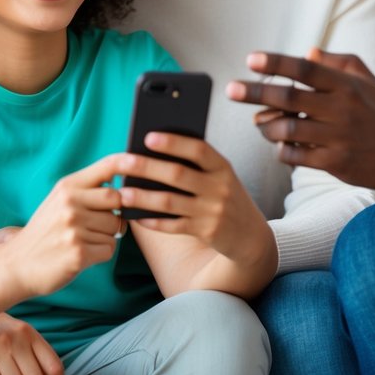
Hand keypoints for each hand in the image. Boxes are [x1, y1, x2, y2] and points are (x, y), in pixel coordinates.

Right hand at [2, 155, 125, 297]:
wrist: (17, 265)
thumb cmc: (46, 232)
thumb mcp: (60, 201)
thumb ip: (87, 190)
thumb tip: (126, 183)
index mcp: (67, 187)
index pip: (106, 166)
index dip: (129, 162)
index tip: (143, 161)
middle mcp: (70, 203)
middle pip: (118, 200)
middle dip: (115, 214)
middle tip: (97, 225)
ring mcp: (74, 228)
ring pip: (115, 228)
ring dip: (106, 237)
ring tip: (82, 241)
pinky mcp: (79, 253)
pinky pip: (109, 249)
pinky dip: (101, 254)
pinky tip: (82, 254)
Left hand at [117, 136, 271, 267]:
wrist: (252, 237)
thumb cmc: (227, 198)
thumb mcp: (221, 178)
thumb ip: (197, 165)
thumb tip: (155, 153)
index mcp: (223, 167)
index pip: (198, 149)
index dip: (173, 143)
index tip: (148, 137)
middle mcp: (220, 187)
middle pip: (178, 174)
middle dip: (147, 167)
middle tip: (123, 162)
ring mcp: (213, 211)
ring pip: (171, 202)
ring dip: (143, 197)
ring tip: (122, 193)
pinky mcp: (207, 232)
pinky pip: (173, 226)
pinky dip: (154, 222)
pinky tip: (137, 218)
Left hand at [226, 47, 374, 189]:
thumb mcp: (365, 78)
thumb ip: (335, 62)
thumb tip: (307, 51)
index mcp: (344, 84)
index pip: (304, 68)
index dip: (275, 62)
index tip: (250, 59)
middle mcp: (340, 108)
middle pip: (288, 98)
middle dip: (254, 92)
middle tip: (231, 89)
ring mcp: (338, 137)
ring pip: (287, 130)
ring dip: (266, 127)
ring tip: (261, 124)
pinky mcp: (337, 163)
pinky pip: (296, 156)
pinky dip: (282, 150)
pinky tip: (282, 146)